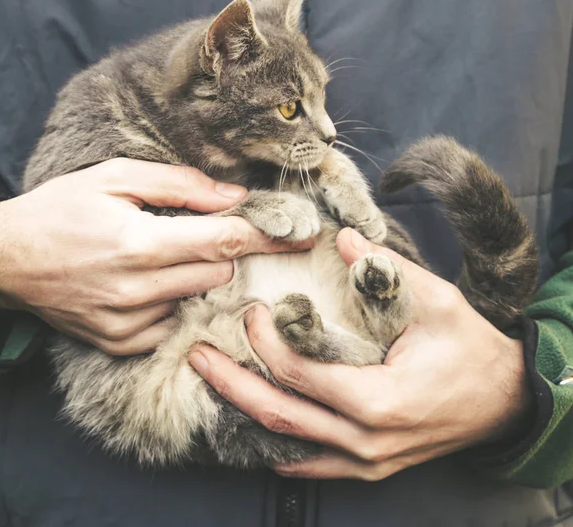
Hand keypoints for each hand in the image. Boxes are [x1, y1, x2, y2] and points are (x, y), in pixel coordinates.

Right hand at [0, 159, 309, 354]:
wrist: (3, 259)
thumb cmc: (60, 208)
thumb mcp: (115, 177)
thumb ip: (180, 185)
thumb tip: (234, 197)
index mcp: (140, 243)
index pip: (225, 241)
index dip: (268, 236)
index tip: (303, 235)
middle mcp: (139, 290)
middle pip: (219, 271)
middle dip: (220, 250)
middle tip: (193, 231)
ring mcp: (129, 323)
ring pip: (199, 296)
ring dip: (194, 274)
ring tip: (159, 254)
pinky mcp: (121, 344)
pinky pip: (172, 323)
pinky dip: (170, 300)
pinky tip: (142, 283)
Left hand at [189, 228, 531, 479]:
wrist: (504, 400)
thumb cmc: (471, 350)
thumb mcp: (436, 301)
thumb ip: (384, 270)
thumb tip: (342, 237)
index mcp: (379, 399)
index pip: (300, 372)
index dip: (266, 341)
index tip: (251, 312)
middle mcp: (365, 440)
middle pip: (278, 413)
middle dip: (231, 383)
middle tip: (198, 356)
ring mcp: (366, 461)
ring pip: (287, 442)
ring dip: (245, 410)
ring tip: (215, 382)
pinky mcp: (369, 466)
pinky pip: (311, 464)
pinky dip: (278, 443)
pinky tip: (254, 425)